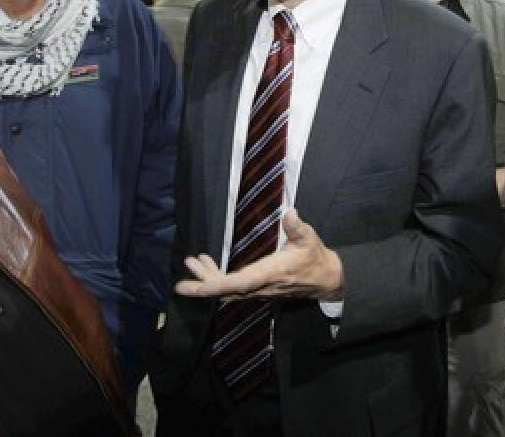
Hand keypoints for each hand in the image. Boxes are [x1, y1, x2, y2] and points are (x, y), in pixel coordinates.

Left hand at [175, 210, 344, 300]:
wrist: (325, 280)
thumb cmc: (314, 258)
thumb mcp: (309, 239)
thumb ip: (298, 227)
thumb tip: (290, 212)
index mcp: (270, 274)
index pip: (240, 284)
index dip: (217, 285)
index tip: (198, 287)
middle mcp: (260, 286)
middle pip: (226, 292)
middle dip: (203, 287)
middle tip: (180, 283)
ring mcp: (258, 290)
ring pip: (227, 291)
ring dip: (207, 280)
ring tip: (191, 263)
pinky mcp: (257, 289)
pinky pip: (232, 288)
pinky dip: (217, 278)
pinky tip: (208, 265)